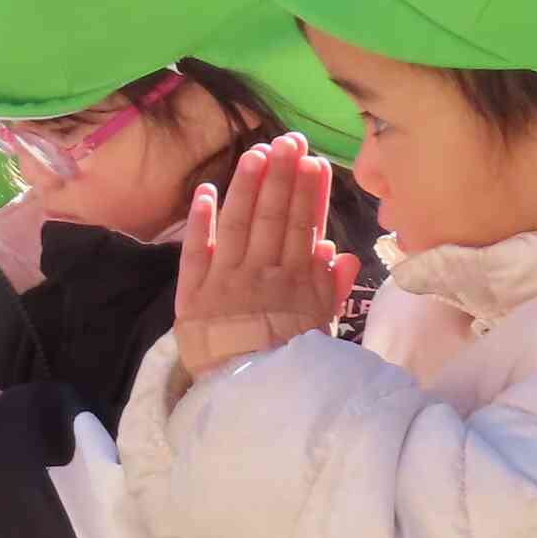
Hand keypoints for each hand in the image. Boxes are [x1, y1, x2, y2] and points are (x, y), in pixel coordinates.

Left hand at [175, 136, 360, 381]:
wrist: (251, 397)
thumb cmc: (290, 365)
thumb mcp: (321, 330)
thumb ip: (330, 289)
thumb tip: (342, 251)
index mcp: (297, 282)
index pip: (305, 226)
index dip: (310, 192)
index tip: (314, 162)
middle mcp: (263, 273)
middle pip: (274, 216)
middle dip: (283, 175)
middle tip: (290, 140)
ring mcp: (227, 279)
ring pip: (239, 223)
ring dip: (249, 186)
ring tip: (258, 153)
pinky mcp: (194, 292)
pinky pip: (197, 249)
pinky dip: (202, 220)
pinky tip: (207, 190)